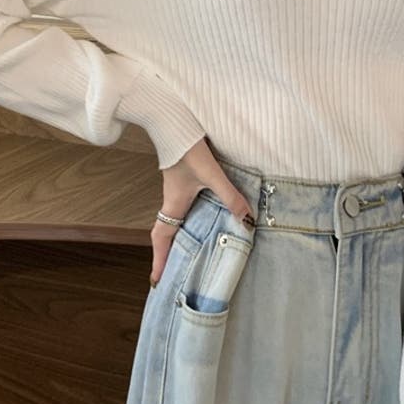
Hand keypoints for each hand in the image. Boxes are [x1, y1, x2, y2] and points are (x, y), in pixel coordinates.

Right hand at [149, 137, 256, 285]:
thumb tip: (246, 219)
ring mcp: (175, 191)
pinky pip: (178, 210)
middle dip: (164, 255)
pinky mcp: (181, 182)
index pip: (162, 238)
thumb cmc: (187, 148)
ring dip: (172, 240)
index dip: (160, 260)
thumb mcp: (212, 174)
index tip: (156, 280)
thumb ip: (230, 196)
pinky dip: (182, 224)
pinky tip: (195, 225)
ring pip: (171, 222)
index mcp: (174, 203)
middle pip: (163, 234)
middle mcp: (171, 200)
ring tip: (180, 256)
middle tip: (167, 274)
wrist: (174, 123)